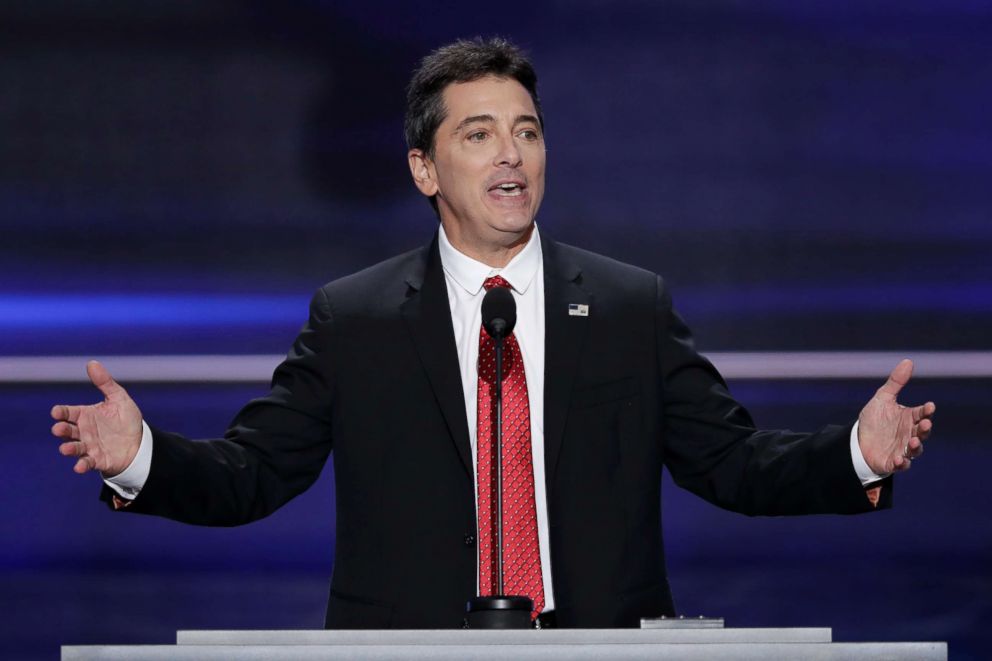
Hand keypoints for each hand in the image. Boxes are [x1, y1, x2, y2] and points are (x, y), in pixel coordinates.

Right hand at [50, 360, 142, 476]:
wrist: (140, 442)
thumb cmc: (126, 420)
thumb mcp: (119, 398)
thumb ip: (105, 383)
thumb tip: (91, 363)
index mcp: (85, 415)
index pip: (68, 412)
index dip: (61, 412)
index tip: (56, 412)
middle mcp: (83, 431)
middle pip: (67, 430)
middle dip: (61, 430)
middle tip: (59, 429)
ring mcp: (88, 446)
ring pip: (73, 448)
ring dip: (68, 448)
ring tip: (65, 448)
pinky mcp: (97, 459)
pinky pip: (86, 463)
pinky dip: (81, 465)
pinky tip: (79, 467)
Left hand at [858, 359, 935, 474]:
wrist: (857, 441)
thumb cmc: (874, 420)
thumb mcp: (882, 398)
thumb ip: (896, 382)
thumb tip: (908, 361)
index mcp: (909, 418)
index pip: (921, 414)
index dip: (926, 411)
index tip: (929, 406)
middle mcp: (909, 434)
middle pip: (922, 432)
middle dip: (924, 428)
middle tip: (924, 424)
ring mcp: (903, 448)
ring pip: (915, 449)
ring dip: (916, 446)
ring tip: (914, 441)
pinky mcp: (893, 462)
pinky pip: (901, 464)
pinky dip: (902, 463)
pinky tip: (899, 459)